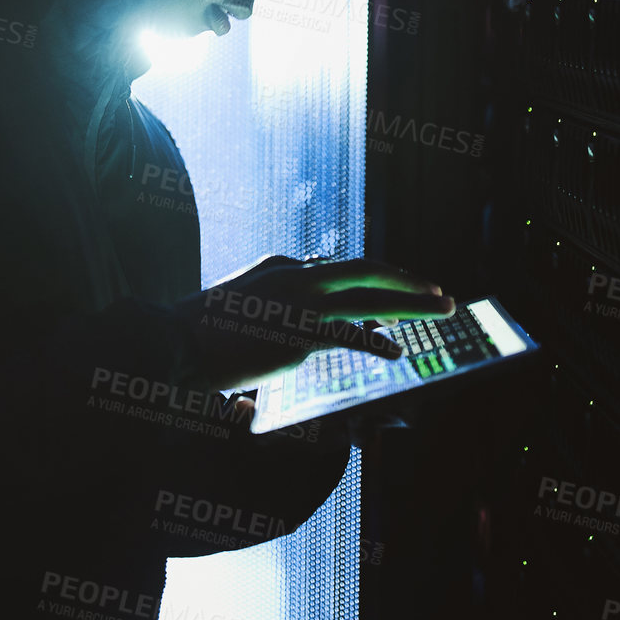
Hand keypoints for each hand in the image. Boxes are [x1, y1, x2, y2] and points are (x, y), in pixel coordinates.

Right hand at [174, 255, 454, 390]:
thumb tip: (302, 293)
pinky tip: (398, 354)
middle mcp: (299, 275)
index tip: (399, 296)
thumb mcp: (242, 295)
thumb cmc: (202, 326)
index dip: (376, 283)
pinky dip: (378, 344)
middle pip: (368, 272)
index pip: (341, 270)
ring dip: (413, 304)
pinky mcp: (300, 336)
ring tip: (442, 309)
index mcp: (284, 265)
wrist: (177, 340)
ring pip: (371, 299)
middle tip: (440, 293)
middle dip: (409, 281)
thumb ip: (274, 291)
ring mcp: (302, 304)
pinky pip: (352, 337)